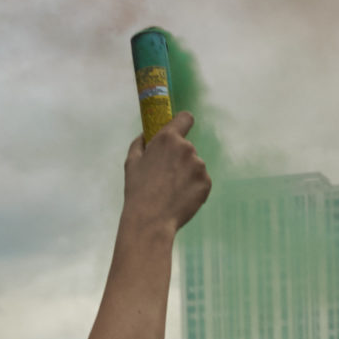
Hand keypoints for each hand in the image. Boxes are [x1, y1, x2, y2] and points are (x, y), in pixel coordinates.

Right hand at [123, 114, 212, 234]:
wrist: (151, 219)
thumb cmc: (138, 190)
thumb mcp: (131, 162)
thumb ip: (140, 143)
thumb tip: (145, 135)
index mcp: (168, 138)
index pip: (185, 118)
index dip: (182, 123)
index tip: (180, 130)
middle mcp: (187, 148)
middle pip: (187, 148)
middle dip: (179, 158)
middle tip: (165, 176)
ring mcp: (199, 166)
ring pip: (194, 166)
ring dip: (186, 174)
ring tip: (171, 191)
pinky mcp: (206, 183)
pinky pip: (201, 181)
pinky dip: (193, 188)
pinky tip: (180, 198)